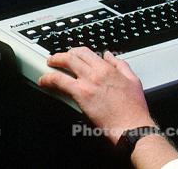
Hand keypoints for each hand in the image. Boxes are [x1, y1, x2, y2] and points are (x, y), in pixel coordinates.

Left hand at [38, 47, 154, 143]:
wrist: (131, 125)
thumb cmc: (133, 108)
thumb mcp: (133, 80)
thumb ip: (120, 65)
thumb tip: (109, 55)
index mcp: (109, 68)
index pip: (87, 52)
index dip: (76, 52)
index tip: (72, 56)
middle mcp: (97, 72)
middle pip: (75, 55)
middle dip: (63, 55)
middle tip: (56, 59)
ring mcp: (88, 82)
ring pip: (66, 63)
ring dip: (55, 62)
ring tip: (48, 66)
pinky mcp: (81, 94)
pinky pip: (60, 81)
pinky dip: (49, 79)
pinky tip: (44, 81)